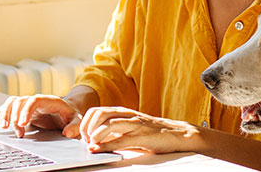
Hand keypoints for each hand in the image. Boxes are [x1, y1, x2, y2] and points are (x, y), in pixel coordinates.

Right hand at [0, 94, 81, 137]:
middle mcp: (35, 100)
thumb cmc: (70, 114)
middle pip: (20, 101)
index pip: (34, 101)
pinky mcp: (22, 111)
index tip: (23, 123)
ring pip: (11, 104)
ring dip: (4, 114)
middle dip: (13, 114)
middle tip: (12, 128)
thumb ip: (74, 126)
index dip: (27, 110)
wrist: (66, 111)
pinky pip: (8, 109)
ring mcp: (27, 104)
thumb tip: (67, 133)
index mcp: (48, 100)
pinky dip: (0, 114)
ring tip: (2, 127)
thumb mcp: (76, 119)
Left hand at [78, 106, 202, 153]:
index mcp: (122, 112)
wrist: (178, 134)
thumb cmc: (152, 132)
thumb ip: (113, 132)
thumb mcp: (129, 129)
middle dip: (87, 128)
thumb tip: (94, 141)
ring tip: (91, 144)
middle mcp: (127, 115)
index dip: (84, 123)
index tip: (82, 136)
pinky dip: (106, 145)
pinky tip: (99, 150)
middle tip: (86, 141)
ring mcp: (135, 124)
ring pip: (108, 123)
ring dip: (94, 135)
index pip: (96, 111)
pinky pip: (120, 140)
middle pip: (98, 114)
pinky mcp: (142, 136)